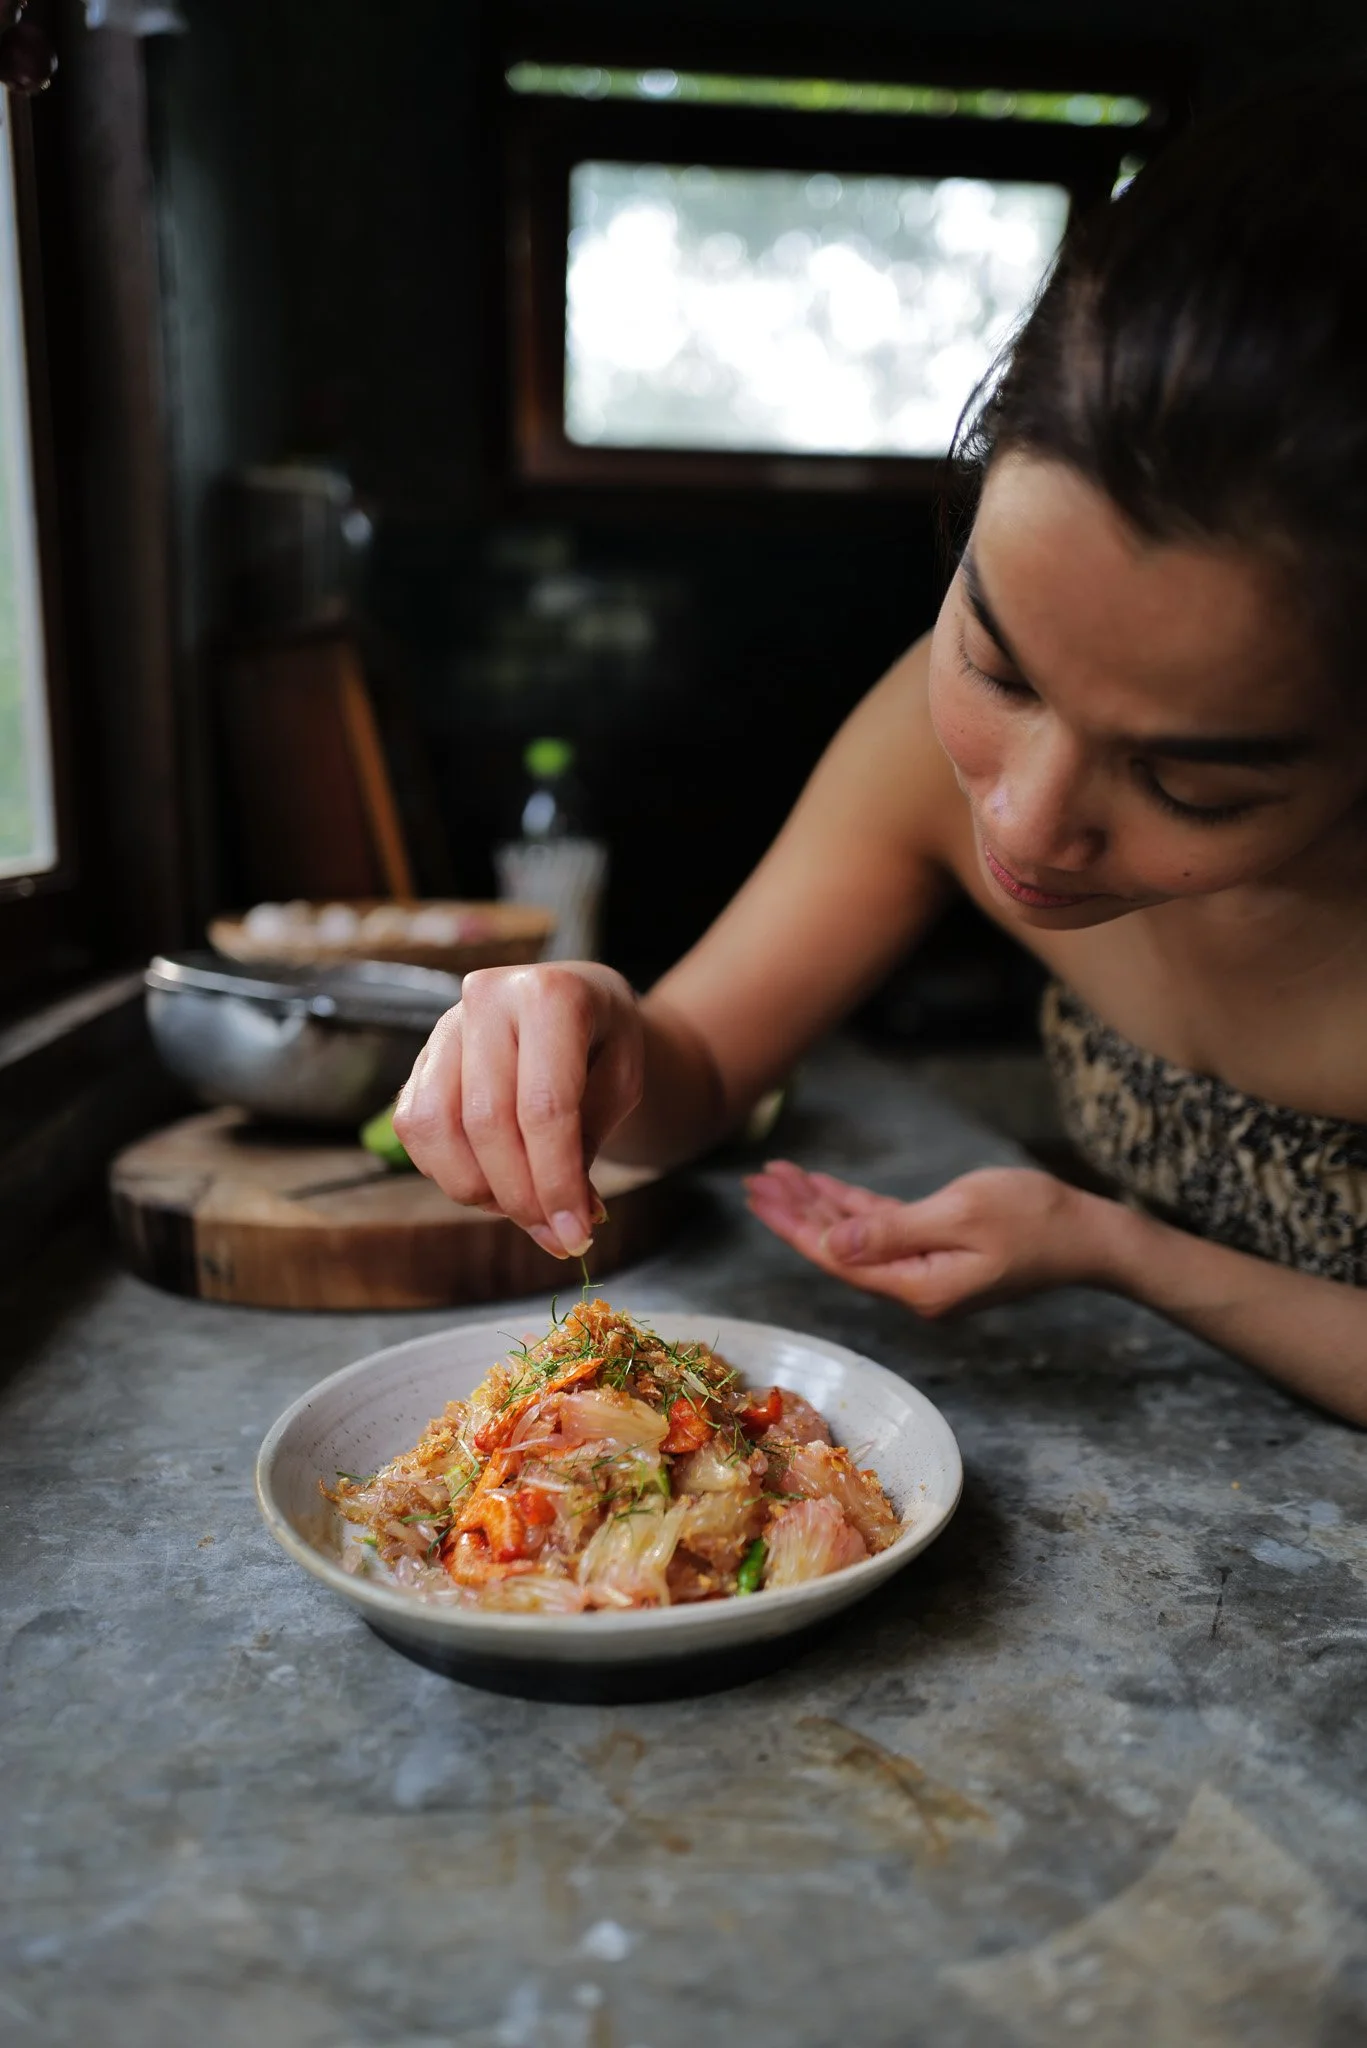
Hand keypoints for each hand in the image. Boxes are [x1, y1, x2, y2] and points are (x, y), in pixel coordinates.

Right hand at [392, 963, 643, 1258]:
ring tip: (523, 1206)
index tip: (576, 1234)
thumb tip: (562, 1222)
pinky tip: (492, 1181)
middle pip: (487, 1123)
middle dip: (521, 1196)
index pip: (543, 1106)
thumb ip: (586, 1146)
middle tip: (555, 1235)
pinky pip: (414, 1128)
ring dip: (478, 1189)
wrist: (578, 1002)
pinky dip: (449, 1171)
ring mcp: (445, 1025)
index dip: (556, 1181)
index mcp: (550, 994)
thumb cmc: (605, 1044)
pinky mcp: (420, 1056)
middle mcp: (487, 999)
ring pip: (437, 1129)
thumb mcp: (621, 1085)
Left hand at [744, 1160, 1117, 1317]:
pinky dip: (853, 1207)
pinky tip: (824, 1187)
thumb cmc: (1034, 1219)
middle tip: (758, 1179)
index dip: (793, 1226)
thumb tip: (833, 1245)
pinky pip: (883, 1231)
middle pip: (838, 1250)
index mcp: (915, 1286)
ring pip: (856, 1238)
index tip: (760, 1195)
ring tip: (779, 1176)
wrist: (1089, 1237)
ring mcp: (926, 1273)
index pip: (836, 1258)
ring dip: (819, 1207)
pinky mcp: (939, 1254)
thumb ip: (892, 1231)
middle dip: (796, 1213)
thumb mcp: (961, 1216)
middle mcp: (914, 1288)